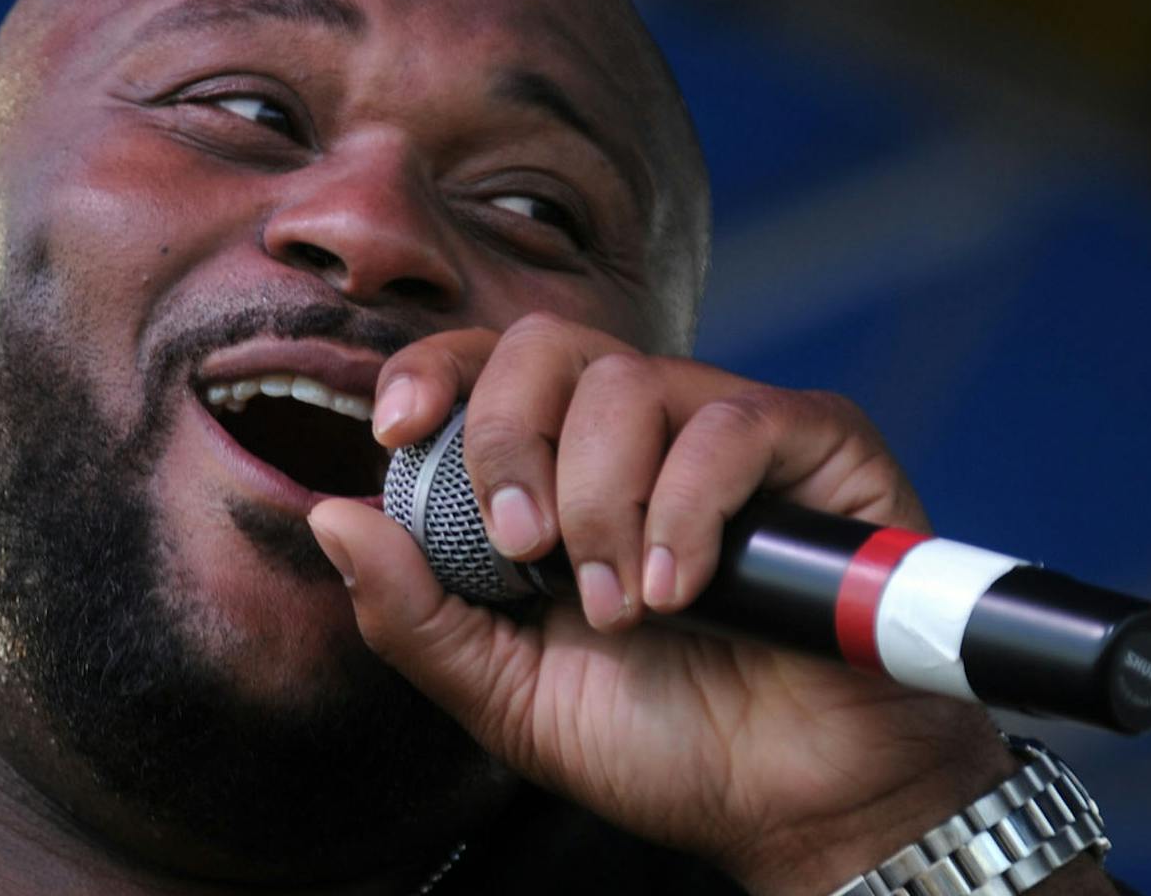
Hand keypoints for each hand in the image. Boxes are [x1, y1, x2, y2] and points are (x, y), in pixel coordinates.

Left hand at [307, 314, 1078, 893]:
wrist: (793, 806)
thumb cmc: (665, 744)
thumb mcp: (504, 693)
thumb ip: (414, 614)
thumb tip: (331, 513)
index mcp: (563, 474)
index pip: (486, 367)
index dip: (433, 371)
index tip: (397, 430)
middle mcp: (643, 433)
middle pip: (548, 345)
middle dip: (510, 439)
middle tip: (524, 549)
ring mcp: (730, 430)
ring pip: (632, 383)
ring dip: (603, 502)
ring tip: (621, 609)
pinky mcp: (819, 445)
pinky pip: (734, 422)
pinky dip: (687, 507)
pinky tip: (679, 590)